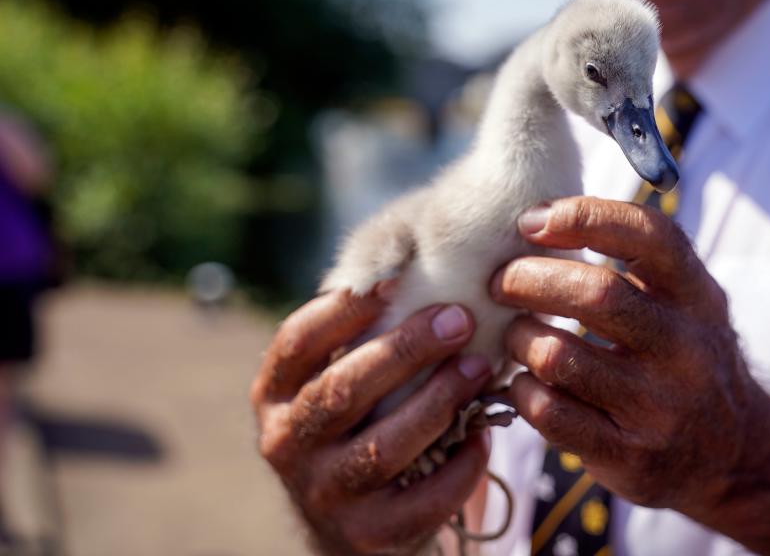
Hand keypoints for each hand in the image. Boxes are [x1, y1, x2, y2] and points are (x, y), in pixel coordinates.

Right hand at [250, 289, 492, 554]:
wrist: (352, 524)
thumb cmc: (355, 423)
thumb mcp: (338, 378)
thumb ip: (358, 333)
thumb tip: (405, 256)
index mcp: (273, 396)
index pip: (297, 343)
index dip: (343, 309)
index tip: (397, 279)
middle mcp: (288, 444)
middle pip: (343, 390)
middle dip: (405, 350)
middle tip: (458, 318)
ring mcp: (324, 494)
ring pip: (383, 447)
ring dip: (438, 401)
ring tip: (479, 367)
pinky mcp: (368, 534)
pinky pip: (422, 500)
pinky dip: (459, 464)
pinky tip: (482, 433)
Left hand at [491, 196, 769, 552]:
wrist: (734, 453)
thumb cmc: (685, 355)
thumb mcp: (687, 301)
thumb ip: (636, 259)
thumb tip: (537, 220)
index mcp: (697, 295)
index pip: (649, 234)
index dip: (583, 217)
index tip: (531, 221)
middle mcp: (685, 347)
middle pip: (595, 294)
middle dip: (528, 279)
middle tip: (500, 282)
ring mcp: (659, 406)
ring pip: (559, 356)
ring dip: (518, 337)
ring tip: (514, 333)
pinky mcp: (630, 455)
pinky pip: (550, 413)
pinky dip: (522, 390)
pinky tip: (524, 381)